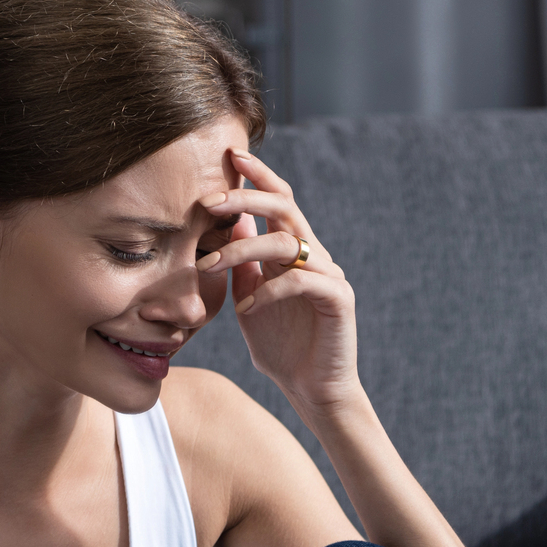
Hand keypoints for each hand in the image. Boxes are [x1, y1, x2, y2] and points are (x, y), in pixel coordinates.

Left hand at [195, 149, 362, 417]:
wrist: (312, 390)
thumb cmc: (280, 346)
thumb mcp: (249, 298)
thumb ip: (241, 264)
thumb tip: (224, 226)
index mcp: (293, 251)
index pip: (279, 200)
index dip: (257, 175)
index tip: (229, 156)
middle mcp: (314, 255)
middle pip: (285, 206)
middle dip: (246, 196)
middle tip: (209, 201)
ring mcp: (329, 275)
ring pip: (287, 241)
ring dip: (240, 250)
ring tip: (208, 266)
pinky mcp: (338, 300)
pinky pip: (301, 281)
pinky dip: (267, 290)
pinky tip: (245, 307)